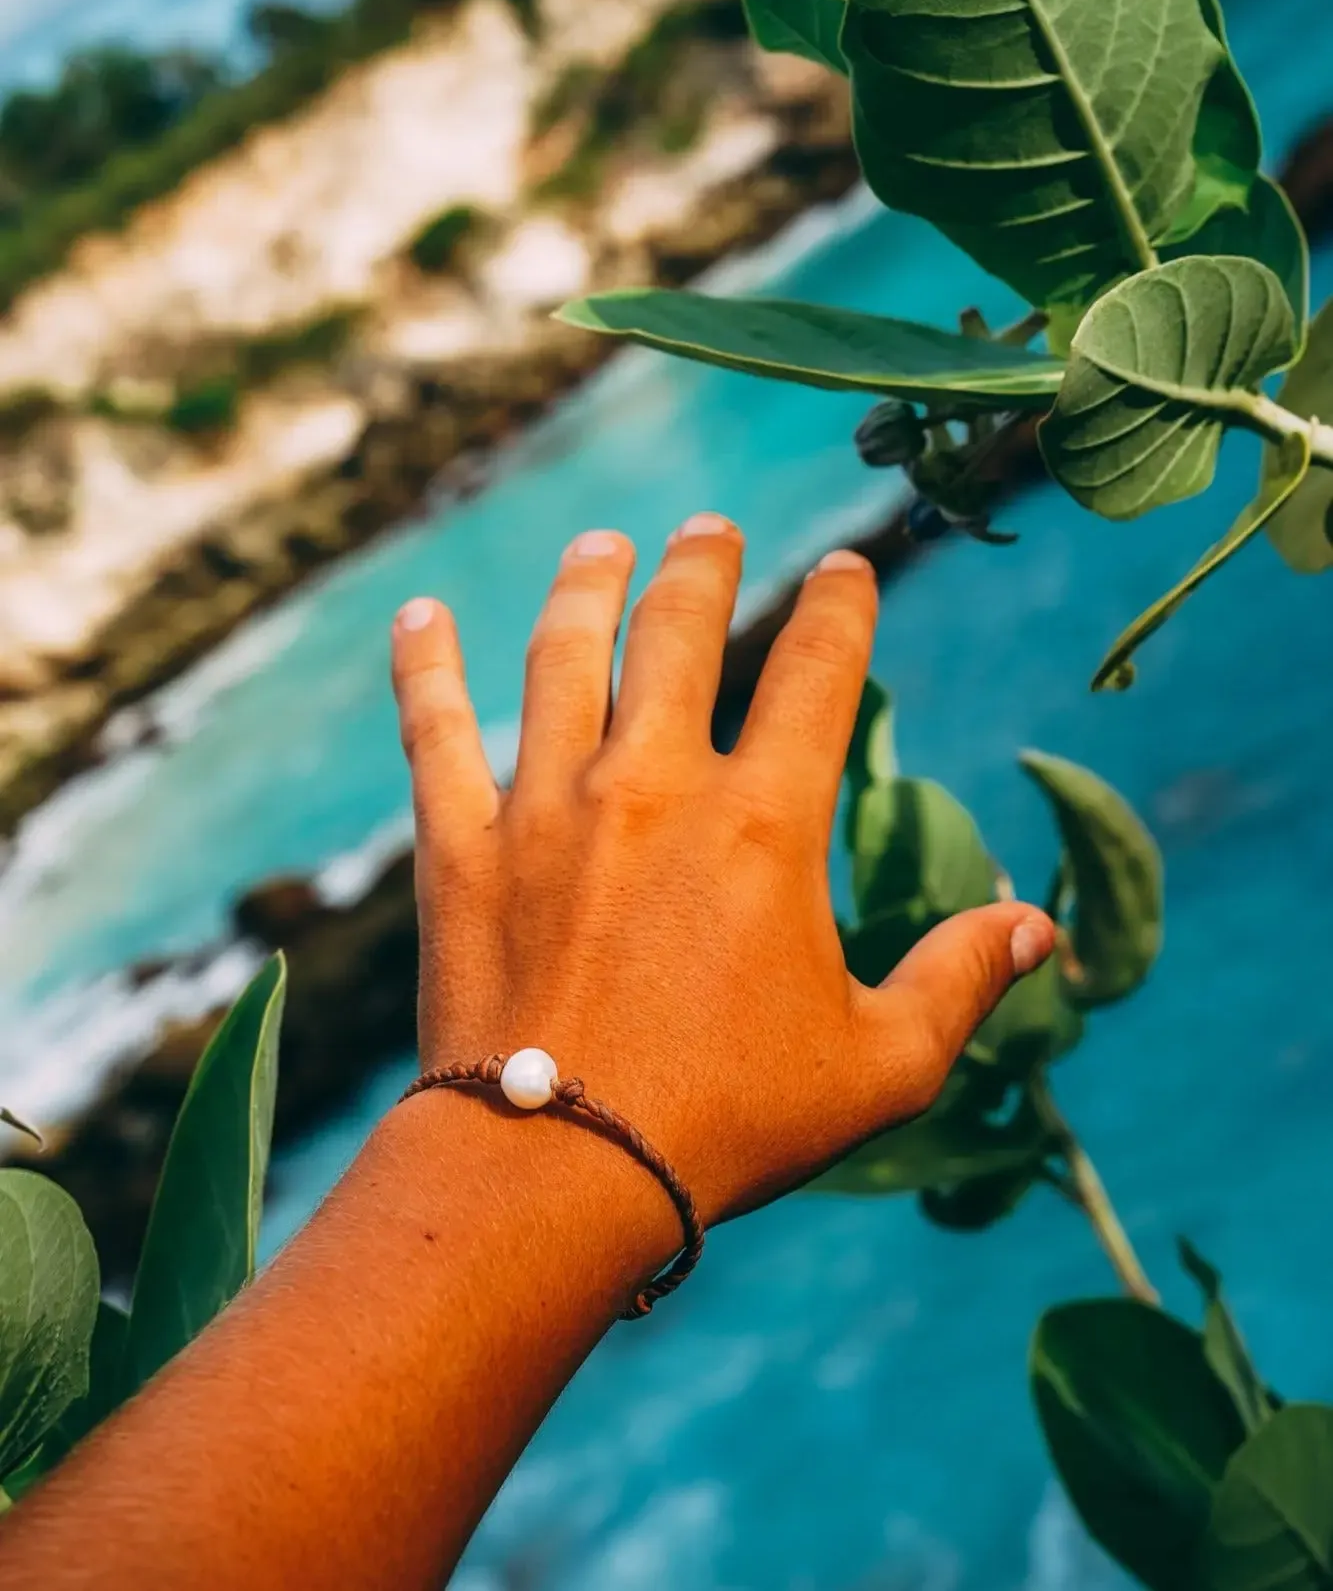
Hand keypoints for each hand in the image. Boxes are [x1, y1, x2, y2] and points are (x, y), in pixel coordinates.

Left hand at [391, 514, 1052, 1230]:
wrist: (556, 1173)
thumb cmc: (729, 1124)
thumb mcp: (879, 1067)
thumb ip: (962, 981)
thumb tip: (1037, 923)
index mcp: (764, 825)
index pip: (819, 673)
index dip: (843, 607)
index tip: (850, 570)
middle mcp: (654, 786)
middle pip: (682, 632)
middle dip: (704, 566)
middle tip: (710, 528)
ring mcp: (548, 806)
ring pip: (567, 655)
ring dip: (588, 588)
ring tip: (601, 546)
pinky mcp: (461, 846)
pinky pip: (436, 731)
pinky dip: (427, 667)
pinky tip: (420, 616)